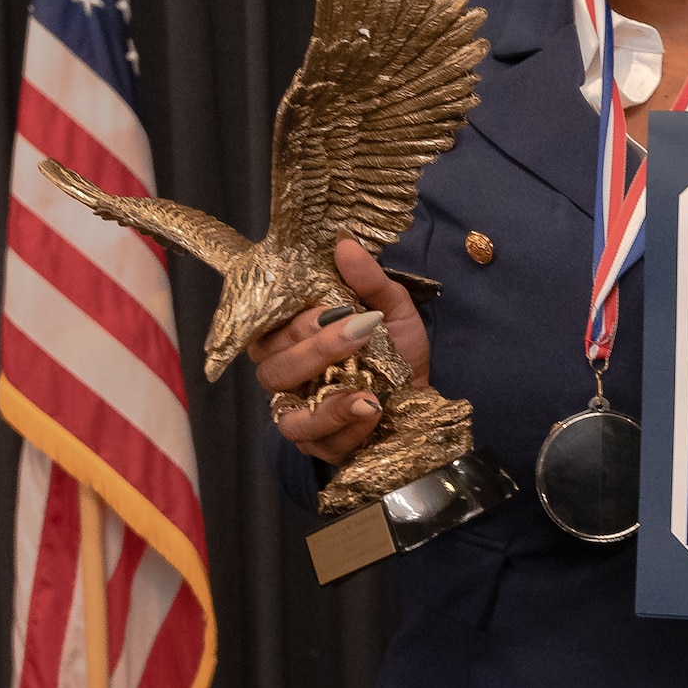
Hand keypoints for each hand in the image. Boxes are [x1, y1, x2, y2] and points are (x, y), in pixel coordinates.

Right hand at [247, 237, 431, 466]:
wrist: (420, 400)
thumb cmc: (395, 354)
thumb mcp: (392, 311)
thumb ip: (370, 281)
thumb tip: (345, 244)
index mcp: (290, 337)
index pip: (267, 326)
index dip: (293, 317)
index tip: (332, 306)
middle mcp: (283, 372)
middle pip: (270, 365)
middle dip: (313, 347)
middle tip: (356, 332)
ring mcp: (295, 409)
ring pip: (284, 403)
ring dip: (325, 393)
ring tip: (364, 384)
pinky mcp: (316, 442)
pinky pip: (314, 437)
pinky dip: (343, 423)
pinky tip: (371, 407)